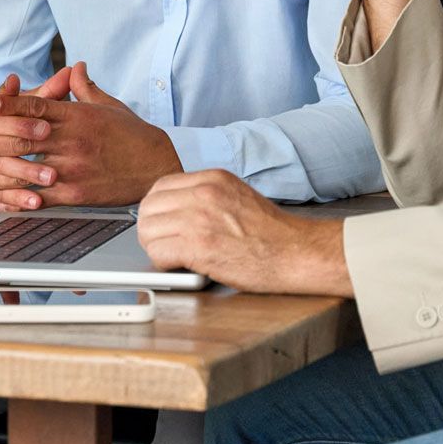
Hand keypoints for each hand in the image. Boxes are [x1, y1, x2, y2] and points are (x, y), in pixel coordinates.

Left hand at [0, 62, 182, 209]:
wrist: (158, 166)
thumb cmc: (133, 135)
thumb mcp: (109, 106)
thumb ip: (85, 88)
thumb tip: (74, 67)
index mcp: (77, 116)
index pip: (37, 106)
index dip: (9, 104)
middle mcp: (72, 140)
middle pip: (23, 137)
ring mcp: (72, 168)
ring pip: (26, 168)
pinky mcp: (76, 194)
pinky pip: (40, 197)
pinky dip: (17, 198)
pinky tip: (0, 199)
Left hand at [136, 170, 350, 295]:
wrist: (295, 252)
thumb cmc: (271, 232)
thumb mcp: (237, 195)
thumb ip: (206, 196)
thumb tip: (176, 208)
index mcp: (212, 178)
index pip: (160, 187)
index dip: (156, 208)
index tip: (160, 222)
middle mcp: (203, 193)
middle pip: (148, 208)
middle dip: (150, 228)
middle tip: (162, 243)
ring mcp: (199, 219)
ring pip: (147, 230)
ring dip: (154, 246)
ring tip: (171, 256)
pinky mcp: (199, 247)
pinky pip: (158, 252)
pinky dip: (162, 262)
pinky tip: (179, 265)